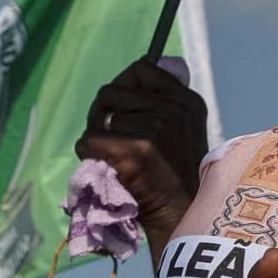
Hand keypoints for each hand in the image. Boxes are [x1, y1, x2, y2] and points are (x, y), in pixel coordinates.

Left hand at [78, 60, 207, 251]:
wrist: (184, 214)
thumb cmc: (176, 174)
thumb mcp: (182, 129)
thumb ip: (163, 101)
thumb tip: (146, 63)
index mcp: (188, 101)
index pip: (143, 69)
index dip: (126, 86)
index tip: (127, 108)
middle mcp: (174, 110)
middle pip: (110, 91)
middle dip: (103, 113)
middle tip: (116, 139)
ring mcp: (156, 129)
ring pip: (99, 118)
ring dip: (99, 138)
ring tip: (120, 158)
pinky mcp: (136, 150)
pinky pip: (89, 140)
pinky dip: (91, 156)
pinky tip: (112, 169)